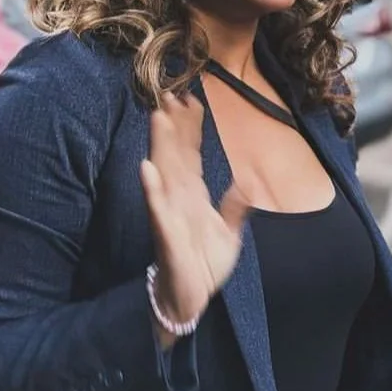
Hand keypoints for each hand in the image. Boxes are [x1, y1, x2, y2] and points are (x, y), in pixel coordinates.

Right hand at [140, 92, 248, 335]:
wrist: (190, 298)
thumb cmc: (204, 265)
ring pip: (165, 172)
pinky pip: (157, 209)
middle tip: (169, 93)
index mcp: (194, 196)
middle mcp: (179, 199)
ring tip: (158, 117)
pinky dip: (151, 189)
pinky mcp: (165, 234)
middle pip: (176, 154)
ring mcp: (169, 213)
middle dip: (173, 125)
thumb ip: (234, 208)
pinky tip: (146, 169)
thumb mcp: (229, 234)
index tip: (191, 98)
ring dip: (160, 146)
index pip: (192, 154)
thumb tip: (245, 185)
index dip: (191, 127)